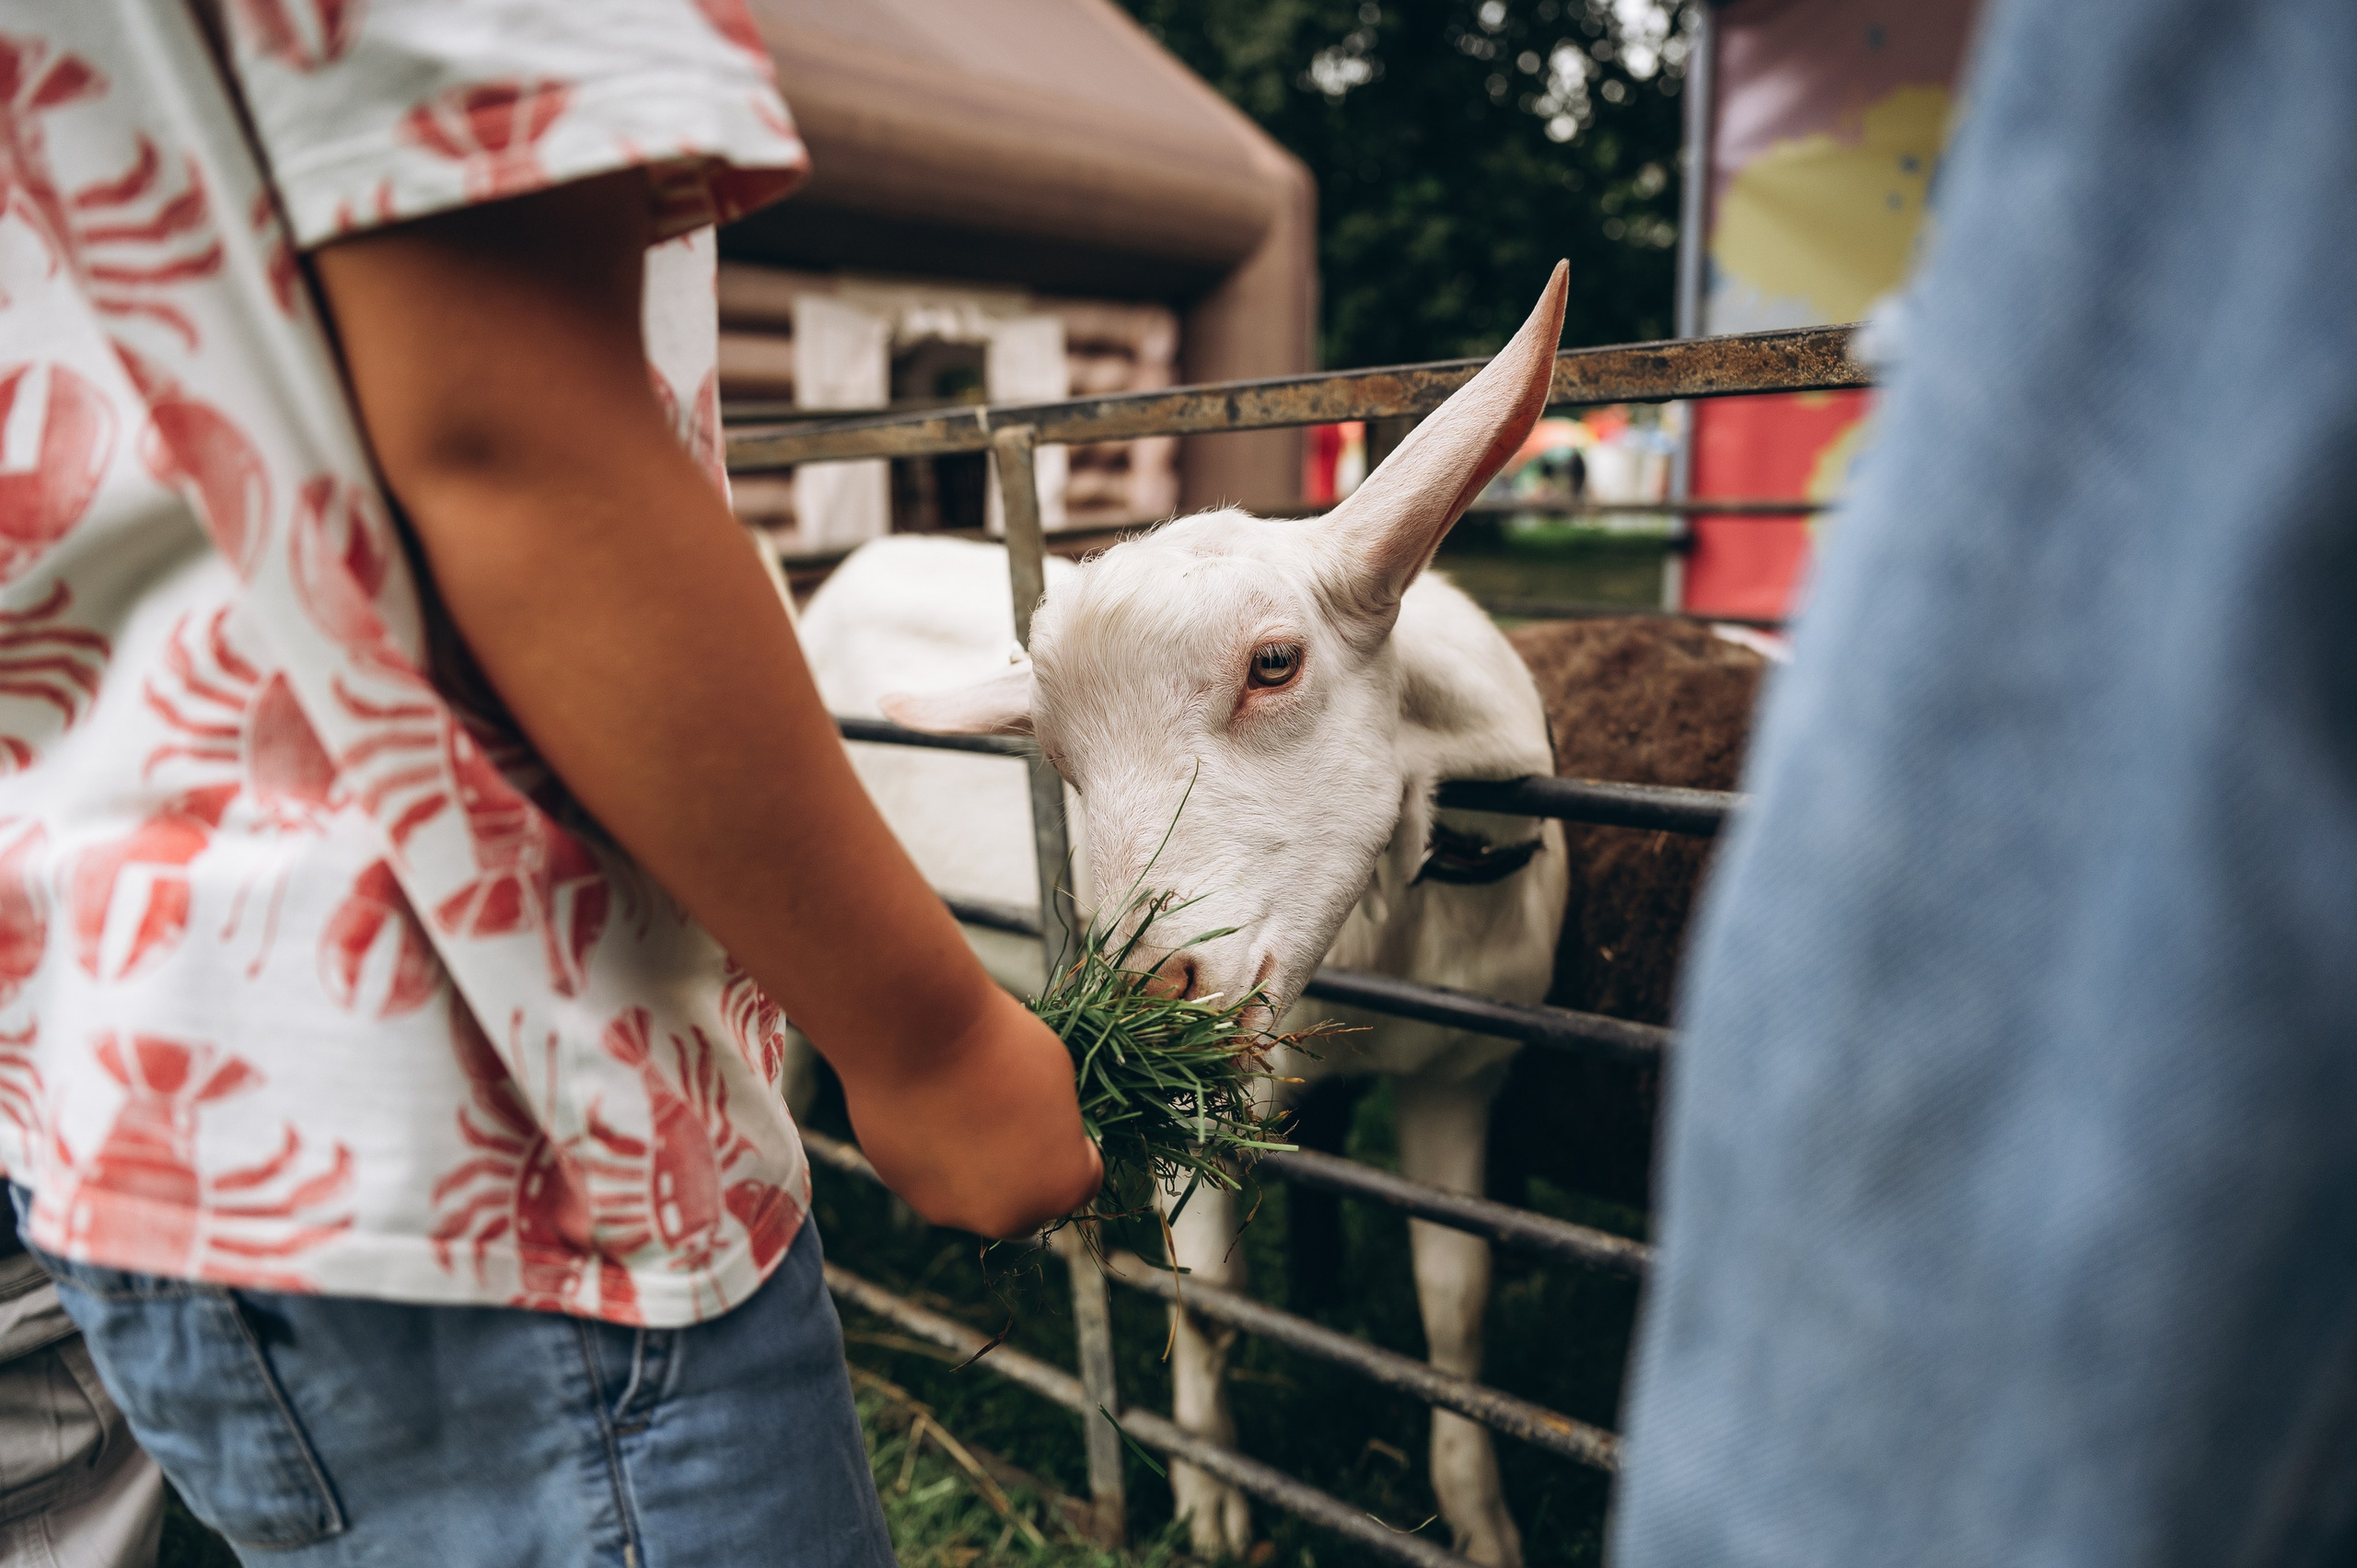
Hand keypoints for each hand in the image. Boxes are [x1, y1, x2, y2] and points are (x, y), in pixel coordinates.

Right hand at [839, 987, 1102, 1238]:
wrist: (915, 1033)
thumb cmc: (1000, 1044)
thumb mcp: (1058, 1076)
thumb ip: (1054, 1120)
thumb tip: (1039, 1128)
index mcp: (1062, 1187)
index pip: (1083, 1177)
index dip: (1072, 1143)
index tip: (1053, 1116)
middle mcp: (1008, 1216)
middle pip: (1027, 1201)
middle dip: (1023, 1170)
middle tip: (1007, 1119)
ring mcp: (952, 1211)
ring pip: (974, 1195)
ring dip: (975, 1167)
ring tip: (960, 1111)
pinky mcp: (903, 1190)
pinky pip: (930, 1178)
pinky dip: (933, 1155)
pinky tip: (927, 1112)